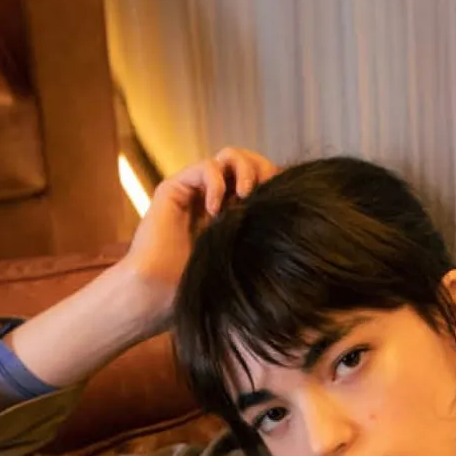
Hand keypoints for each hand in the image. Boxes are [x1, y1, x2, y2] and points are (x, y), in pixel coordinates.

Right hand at [121, 146, 277, 328]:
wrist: (155, 298)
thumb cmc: (196, 294)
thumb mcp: (242, 268)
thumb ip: (263, 248)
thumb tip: (301, 236)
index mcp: (234, 218)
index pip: (262, 185)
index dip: (277, 184)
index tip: (288, 203)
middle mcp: (216, 200)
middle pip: (249, 163)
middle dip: (264, 170)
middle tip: (268, 193)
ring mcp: (195, 192)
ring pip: (229, 157)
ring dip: (245, 169)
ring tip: (246, 196)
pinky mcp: (175, 188)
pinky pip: (205, 166)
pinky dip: (217, 182)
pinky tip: (216, 211)